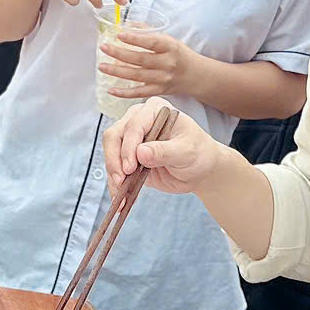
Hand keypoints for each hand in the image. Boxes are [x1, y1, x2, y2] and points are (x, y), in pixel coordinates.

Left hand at [97, 23, 198, 103]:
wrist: (196, 75)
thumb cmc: (179, 54)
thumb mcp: (169, 40)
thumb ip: (148, 33)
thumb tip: (127, 25)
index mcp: (170, 47)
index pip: (151, 42)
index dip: (134, 39)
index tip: (119, 35)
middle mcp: (167, 64)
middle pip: (140, 59)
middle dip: (119, 54)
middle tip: (104, 48)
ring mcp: (163, 79)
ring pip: (136, 76)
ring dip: (117, 71)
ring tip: (102, 66)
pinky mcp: (159, 91)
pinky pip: (139, 93)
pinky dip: (124, 93)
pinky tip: (111, 89)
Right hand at [102, 100, 221, 195]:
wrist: (199, 169)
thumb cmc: (197, 153)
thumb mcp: (186, 152)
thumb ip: (164, 151)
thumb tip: (140, 153)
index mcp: (154, 110)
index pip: (133, 125)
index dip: (128, 147)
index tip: (130, 168)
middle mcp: (138, 119)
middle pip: (114, 136)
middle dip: (114, 160)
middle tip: (121, 181)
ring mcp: (130, 138)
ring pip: (110, 152)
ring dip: (113, 175)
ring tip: (121, 194)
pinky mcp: (127, 157)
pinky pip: (115, 169)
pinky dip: (115, 185)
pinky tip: (121, 199)